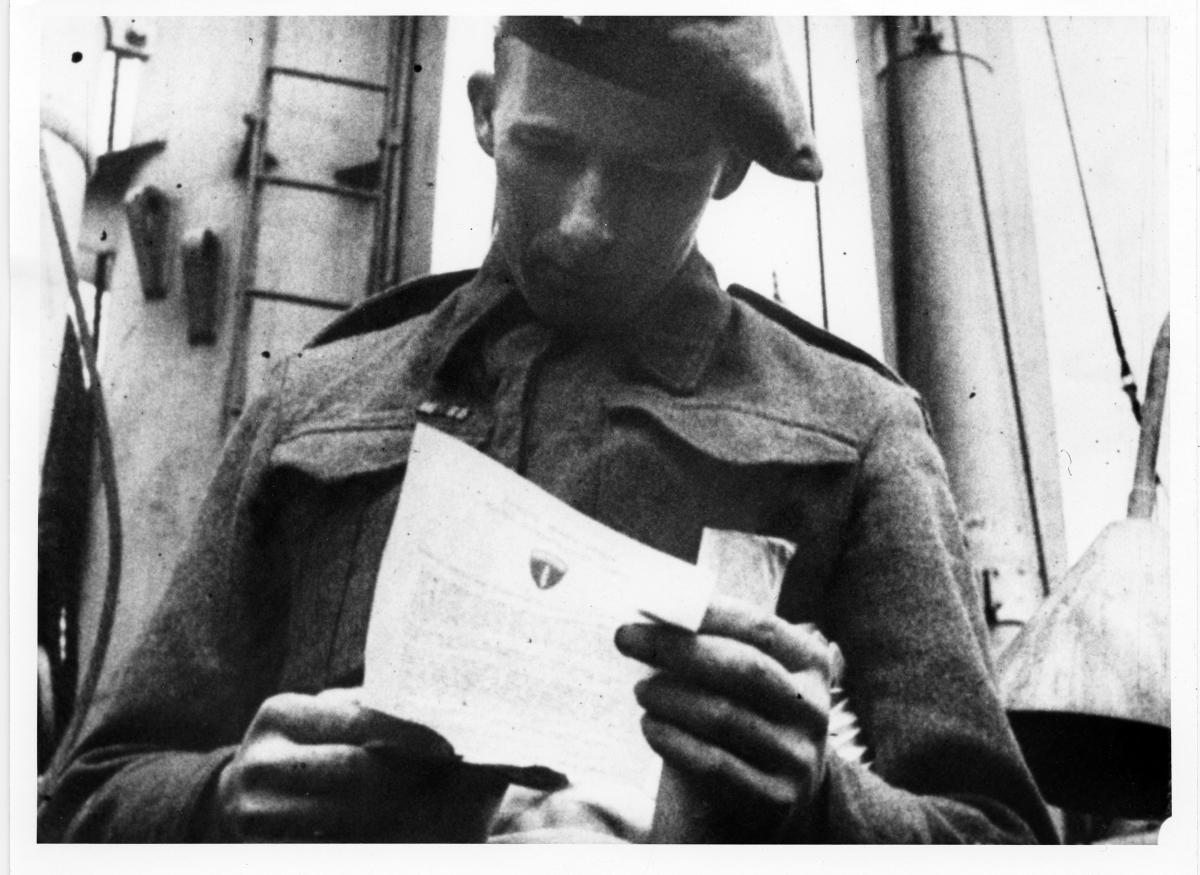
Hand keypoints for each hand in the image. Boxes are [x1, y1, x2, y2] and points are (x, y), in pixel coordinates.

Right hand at [214, 688, 447, 840]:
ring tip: (432, 805)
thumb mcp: (321, 720)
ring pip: (345, 816)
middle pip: (353, 770)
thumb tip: (431, 704)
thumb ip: (362, 711)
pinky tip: (392, 836)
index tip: (449, 747)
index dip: (408, 735)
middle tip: (447, 778)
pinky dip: (366, 843)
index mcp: (282, 714)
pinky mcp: (262, 850)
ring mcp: (254, 811)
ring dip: (394, 813)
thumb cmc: (304, 750)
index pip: (360, 721)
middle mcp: (259, 760)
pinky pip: (328, 848)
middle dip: (407, 775)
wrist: (241, 798)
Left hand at [615, 596, 832, 835]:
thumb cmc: (737, 719)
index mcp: (811, 664)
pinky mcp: (775, 798)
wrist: (753, 802)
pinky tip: (649, 726)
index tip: (652, 605)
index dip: (708, 613)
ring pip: (725, 716)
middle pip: (743, 668)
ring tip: (639, 689)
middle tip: (626, 638)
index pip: (761, 628)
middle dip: (678, 648)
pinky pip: (714, 764)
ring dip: (670, 696)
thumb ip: (714, 647)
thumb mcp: (740, 682)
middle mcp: (813, 710)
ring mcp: (798, 757)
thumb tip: (656, 613)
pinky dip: (673, 740)